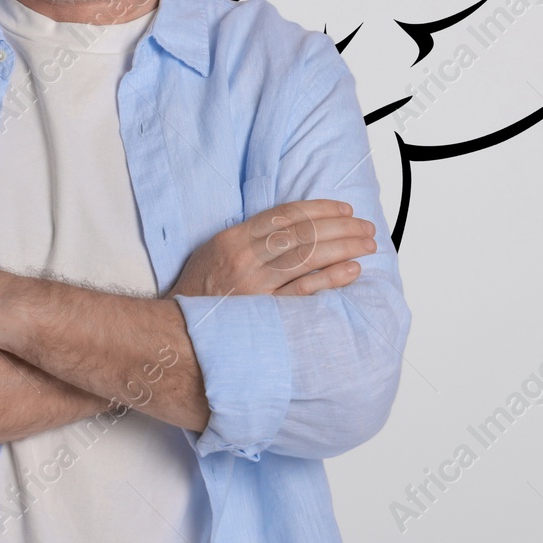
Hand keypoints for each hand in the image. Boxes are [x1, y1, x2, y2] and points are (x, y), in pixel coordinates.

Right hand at [164, 200, 377, 298]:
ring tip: (366, 244)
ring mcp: (256, 286)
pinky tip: (351, 270)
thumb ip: (248, 238)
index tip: (344, 210)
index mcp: (233, 239)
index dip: (319, 209)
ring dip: (343, 247)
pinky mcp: (265, 313)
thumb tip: (289, 227)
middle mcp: (246, 259)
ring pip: (308, 257)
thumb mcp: (214, 253)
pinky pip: (304, 291)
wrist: (176, 333)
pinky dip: (330, 278)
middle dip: (340, 226)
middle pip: (303, 234)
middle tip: (365, 226)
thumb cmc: (198, 294)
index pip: (285, 216)